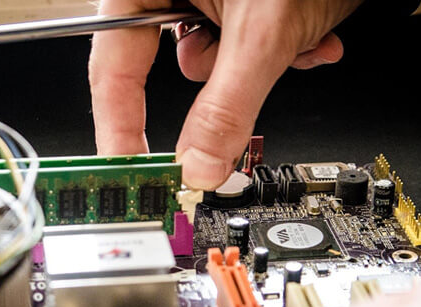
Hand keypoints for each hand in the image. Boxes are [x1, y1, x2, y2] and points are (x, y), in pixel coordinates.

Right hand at [89, 0, 362, 189]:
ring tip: (297, 38)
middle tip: (245, 93)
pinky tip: (307, 34)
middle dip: (229, 82)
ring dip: (264, 62)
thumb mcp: (261, 32)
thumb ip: (227, 105)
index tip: (130, 175)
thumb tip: (199, 165)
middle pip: (175, 69)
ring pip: (219, 62)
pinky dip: (278, 49)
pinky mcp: (237, 2)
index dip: (119, 131)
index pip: (112, 71)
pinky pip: (244, 46)